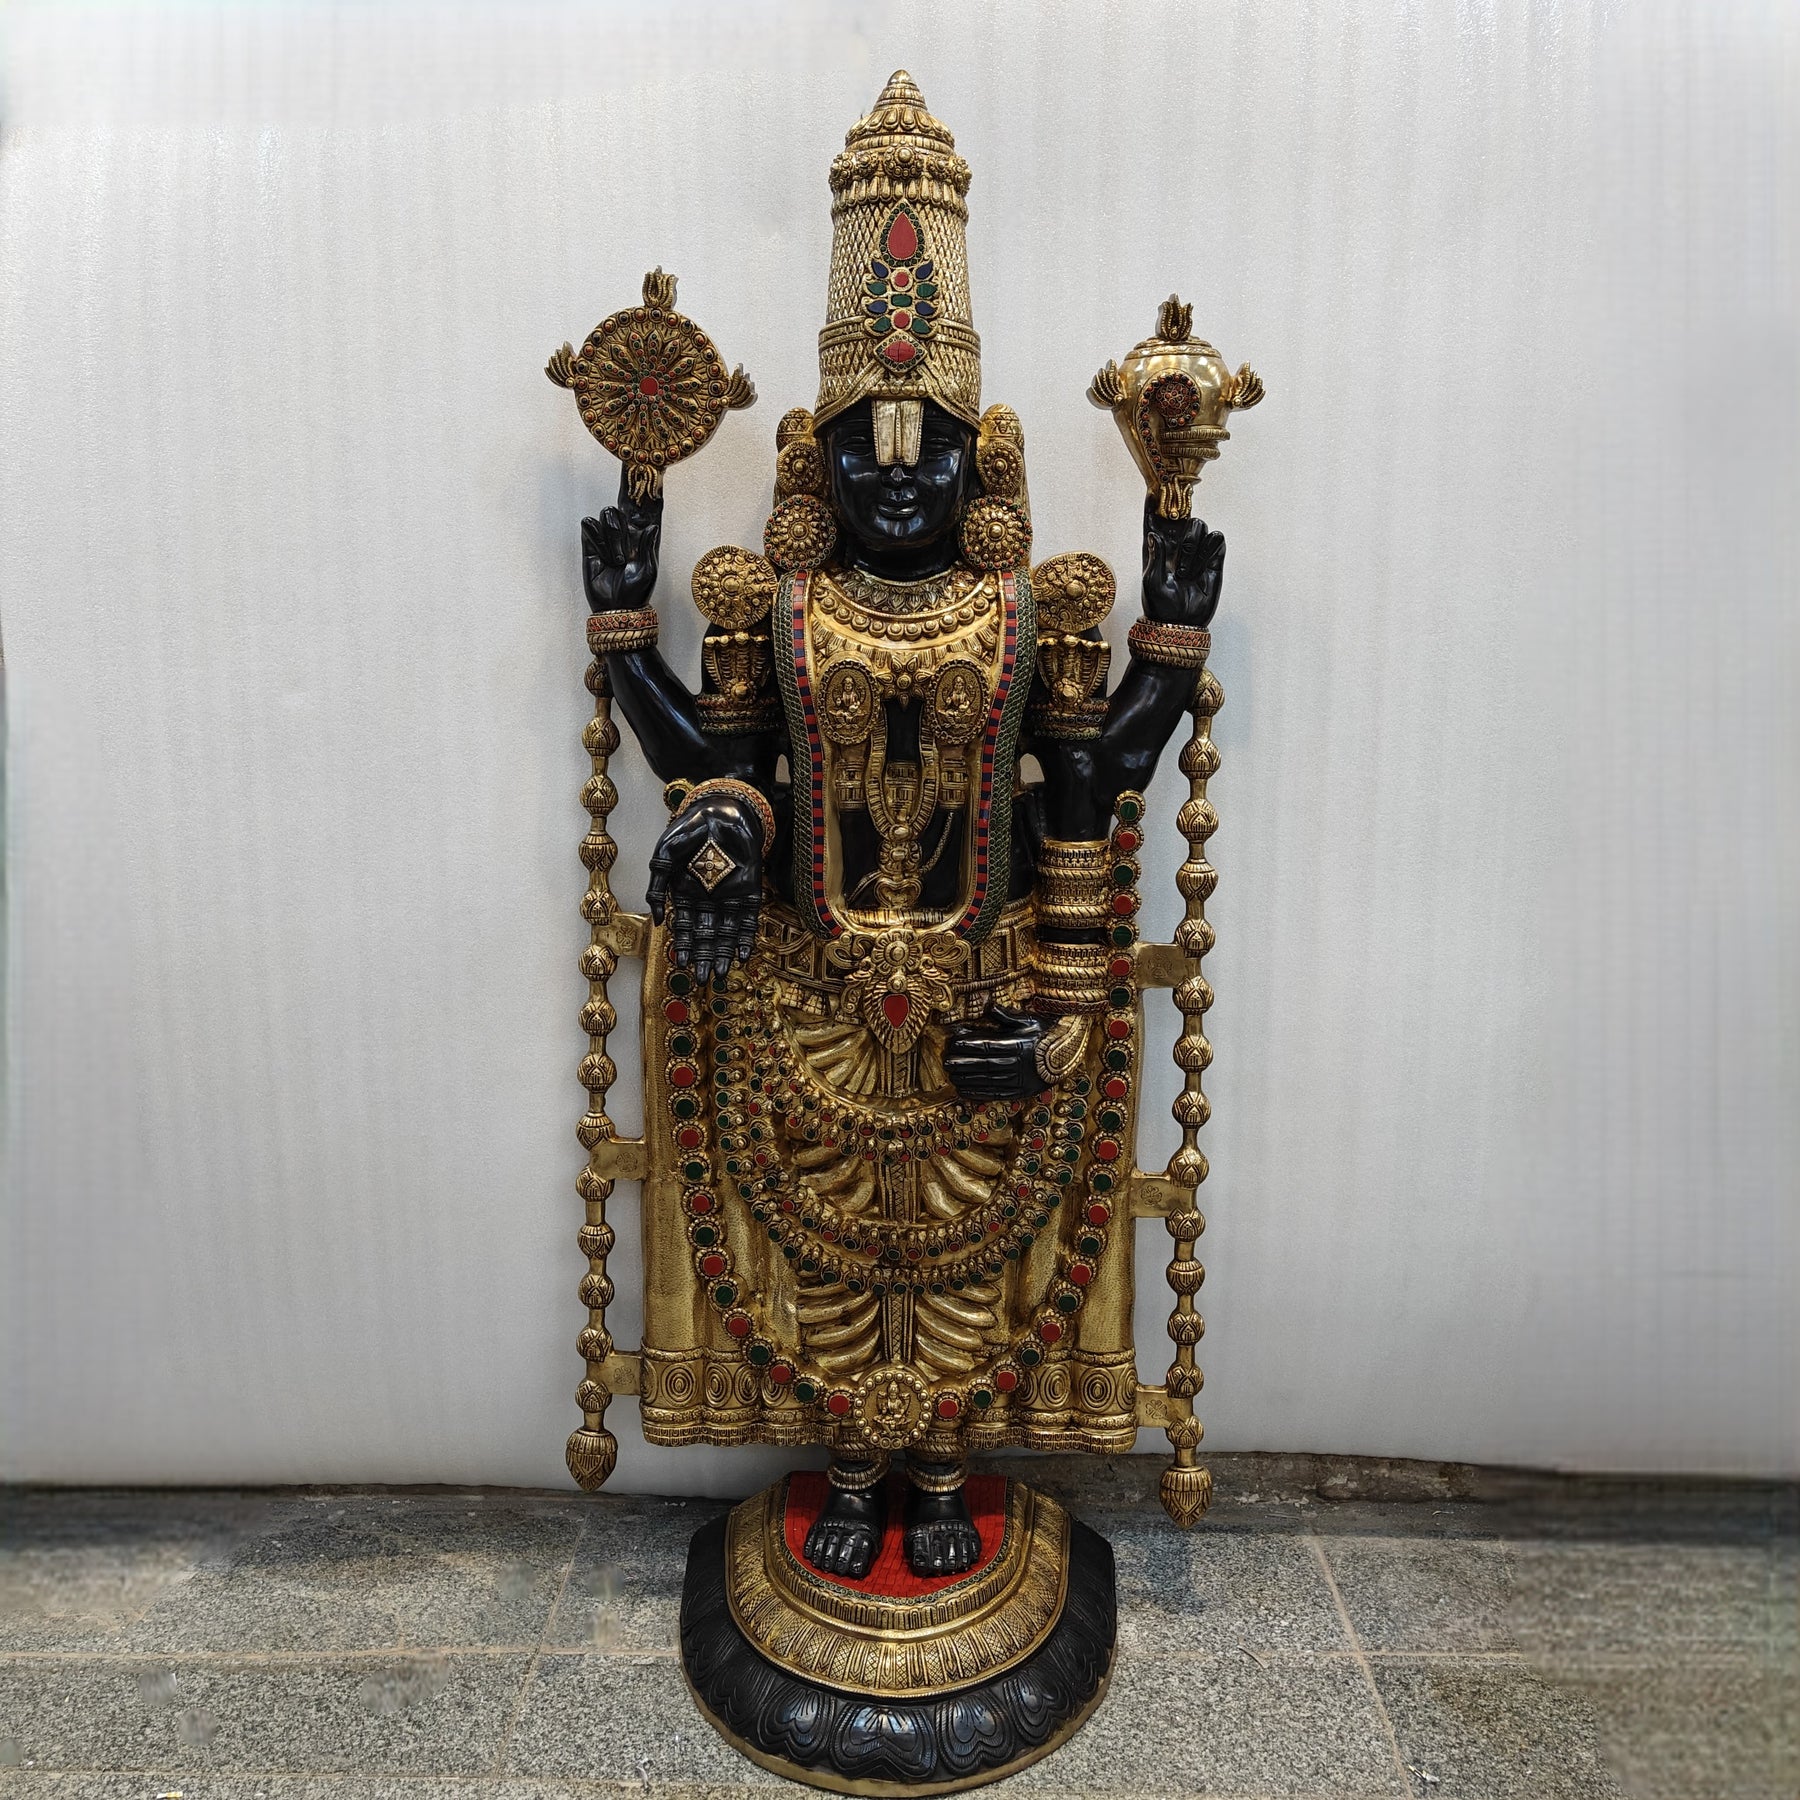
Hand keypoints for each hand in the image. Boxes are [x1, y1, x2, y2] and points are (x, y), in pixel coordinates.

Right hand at [581, 467, 662, 613]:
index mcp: (645, 533)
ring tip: (618, 561)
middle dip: (628, 478)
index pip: (649, 506)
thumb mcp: (649, 570)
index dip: (651, 487)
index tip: (655, 465)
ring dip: (613, 538)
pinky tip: (602, 556)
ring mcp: (608, 533)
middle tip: (630, 458)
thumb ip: (648, 546)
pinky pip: (589, 524)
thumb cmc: (637, 591)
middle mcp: (627, 529)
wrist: (615, 607)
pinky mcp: (590, 540)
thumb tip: (652, 525)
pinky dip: (597, 540)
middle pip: (626, 497)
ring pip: (608, 513)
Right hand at [646, 794, 761, 983]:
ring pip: (727, 933)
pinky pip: (749, 920)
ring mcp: (729, 898)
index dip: (684, 946)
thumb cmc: (689, 828)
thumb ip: (656, 886)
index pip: (685, 927)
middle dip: (705, 957)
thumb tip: (658, 920)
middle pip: (706, 936)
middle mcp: (707, 901)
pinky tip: (745, 955)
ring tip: (723, 974)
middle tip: (704, 979)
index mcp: (685, 894)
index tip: (684, 964)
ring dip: (725, 953)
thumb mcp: (663, 855)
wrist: (721, 808)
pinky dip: (747, 938)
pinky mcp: (750, 892)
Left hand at [943, 1004, 1046, 1101]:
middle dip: (964, 1063)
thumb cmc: (1046, 1035)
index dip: (969, 1045)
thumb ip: (1007, 1016)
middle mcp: (1018, 1064)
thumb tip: (989, 1006)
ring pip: (988, 1081)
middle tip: (947, 1062)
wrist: (1068, 1056)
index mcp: (1018, 1045)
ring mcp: (1019, 1080)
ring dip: (968, 1079)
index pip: (988, 1045)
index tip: (954, 1043)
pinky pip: (996, 1094)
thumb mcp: (1029, 1021)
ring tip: (952, 1076)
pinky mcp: (1021, 1092)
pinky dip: (979, 1094)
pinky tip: (964, 1091)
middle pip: (985, 1064)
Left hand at [1141, 498, 1224, 627]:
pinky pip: (1217, 539)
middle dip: (1182, 533)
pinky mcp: (1213, 559)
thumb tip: (1154, 534)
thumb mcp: (1151, 580)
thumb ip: (1155, 555)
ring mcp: (1196, 550)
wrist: (1180, 623)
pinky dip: (1210, 551)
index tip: (1154, 489)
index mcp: (1156, 546)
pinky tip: (1202, 569)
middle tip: (1179, 561)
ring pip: (1200, 525)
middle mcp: (1176, 544)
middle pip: (1183, 516)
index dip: (1154, 504)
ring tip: (1186, 574)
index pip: (1154, 519)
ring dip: (1194, 548)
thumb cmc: (1159, 604)